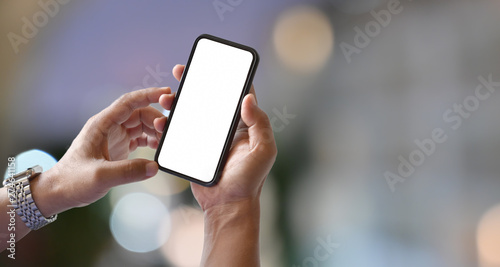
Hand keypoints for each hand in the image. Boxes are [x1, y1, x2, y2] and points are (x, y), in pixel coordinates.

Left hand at [34, 87, 175, 215]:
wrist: (60, 192)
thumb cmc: (73, 181)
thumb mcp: (100, 177)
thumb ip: (128, 172)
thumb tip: (155, 167)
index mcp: (102, 124)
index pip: (129, 102)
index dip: (148, 95)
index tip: (167, 94)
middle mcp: (109, 127)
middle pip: (139, 113)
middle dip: (156, 118)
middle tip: (170, 130)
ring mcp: (114, 136)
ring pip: (140, 124)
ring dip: (154, 130)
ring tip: (166, 142)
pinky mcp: (117, 147)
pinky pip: (139, 137)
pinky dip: (150, 140)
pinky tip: (158, 149)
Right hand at [154, 65, 277, 210]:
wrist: (228, 205)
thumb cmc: (250, 180)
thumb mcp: (263, 151)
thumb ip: (259, 124)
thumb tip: (248, 98)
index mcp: (243, 125)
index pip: (236, 95)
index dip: (226, 77)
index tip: (212, 64)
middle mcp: (224, 128)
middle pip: (208, 98)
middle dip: (194, 83)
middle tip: (181, 70)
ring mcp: (207, 138)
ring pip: (190, 113)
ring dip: (177, 102)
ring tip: (166, 98)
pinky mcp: (192, 149)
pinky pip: (178, 132)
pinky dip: (168, 124)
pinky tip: (161, 120)